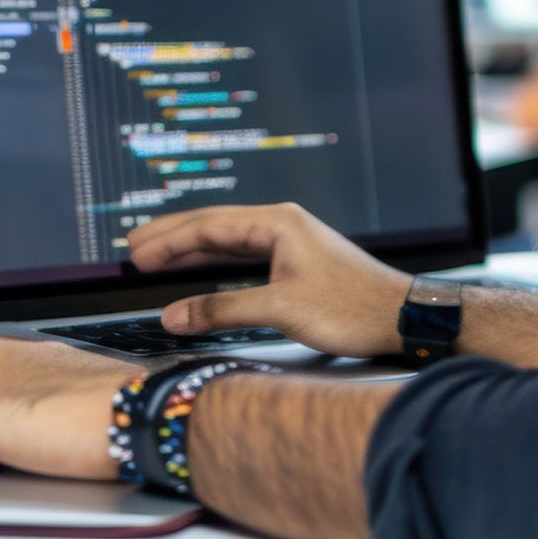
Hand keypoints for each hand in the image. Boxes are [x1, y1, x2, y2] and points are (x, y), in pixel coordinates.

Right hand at [126, 203, 412, 357]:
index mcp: (277, 223)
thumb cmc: (353, 307)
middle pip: (214, 226)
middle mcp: (282, 224)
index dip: (169, 240)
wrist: (403, 316)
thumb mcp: (281, 309)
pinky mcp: (297, 260)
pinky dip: (216, 262)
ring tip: (157, 256)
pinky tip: (200, 269)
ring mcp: (290, 240)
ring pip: (228, 240)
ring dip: (192, 249)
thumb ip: (222, 309)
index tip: (137, 253)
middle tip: (134, 246)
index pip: (209, 226)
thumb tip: (175, 314)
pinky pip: (244, 254)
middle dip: (172, 236)